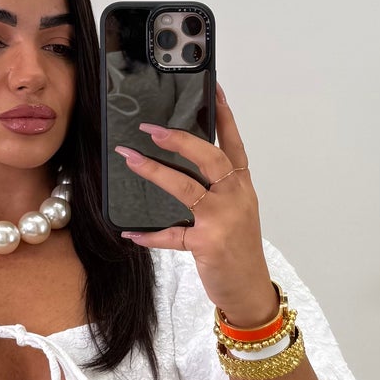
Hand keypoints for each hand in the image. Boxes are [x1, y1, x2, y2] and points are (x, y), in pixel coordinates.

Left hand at [113, 84, 277, 325]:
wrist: (249, 291)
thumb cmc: (239, 249)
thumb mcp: (235, 212)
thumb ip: (214, 189)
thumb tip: (176, 165)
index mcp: (240, 187)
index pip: (233, 145)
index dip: (224, 116)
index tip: (212, 89)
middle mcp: (235, 198)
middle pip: (211, 159)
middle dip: (181, 140)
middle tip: (152, 128)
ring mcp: (222, 220)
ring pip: (187, 188)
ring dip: (155, 172)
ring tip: (131, 158)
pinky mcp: (207, 244)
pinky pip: (171, 235)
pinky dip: (149, 235)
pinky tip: (130, 232)